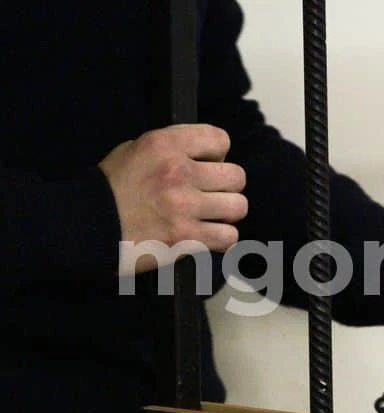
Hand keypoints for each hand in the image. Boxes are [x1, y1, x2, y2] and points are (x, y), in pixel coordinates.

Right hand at [99, 124, 247, 274]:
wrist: (83, 227)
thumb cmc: (110, 189)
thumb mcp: (135, 150)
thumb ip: (173, 148)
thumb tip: (207, 157)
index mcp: (165, 145)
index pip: (220, 139)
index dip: (217, 154)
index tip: (207, 164)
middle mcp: (178, 172)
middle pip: (236, 176)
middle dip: (226, 186)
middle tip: (210, 195)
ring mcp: (184, 207)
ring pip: (238, 207)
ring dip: (227, 214)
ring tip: (211, 217)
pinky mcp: (185, 238)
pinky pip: (228, 237)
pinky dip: (222, 239)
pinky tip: (209, 237)